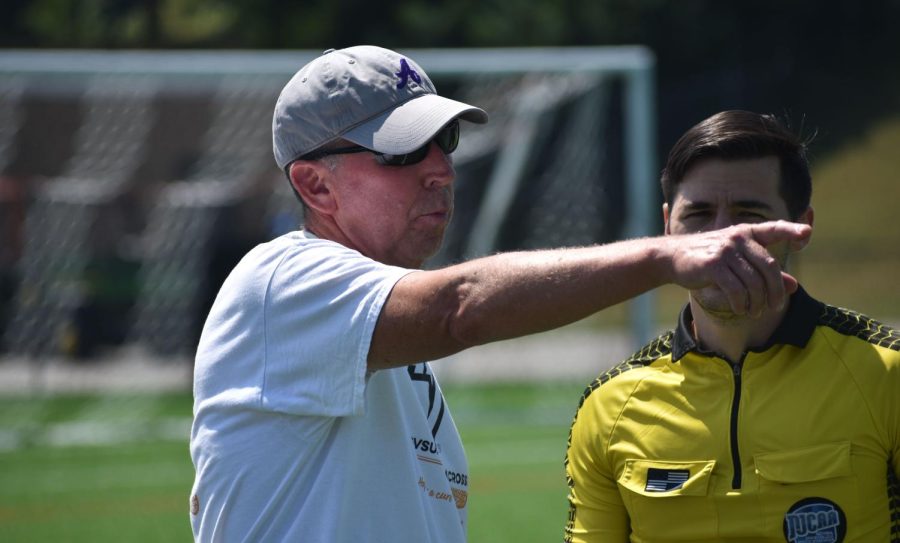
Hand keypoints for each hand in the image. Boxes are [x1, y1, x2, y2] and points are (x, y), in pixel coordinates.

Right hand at [668, 221, 811, 315]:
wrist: (672, 257)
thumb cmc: (708, 260)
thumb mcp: (738, 263)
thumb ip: (766, 273)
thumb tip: (794, 286)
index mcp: (746, 233)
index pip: (774, 228)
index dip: (791, 230)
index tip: (807, 233)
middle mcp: (738, 238)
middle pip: (769, 267)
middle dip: (775, 292)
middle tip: (774, 307)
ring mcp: (725, 250)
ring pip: (754, 282)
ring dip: (757, 302)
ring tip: (753, 312)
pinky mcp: (713, 265)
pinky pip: (736, 289)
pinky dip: (740, 304)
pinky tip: (740, 309)